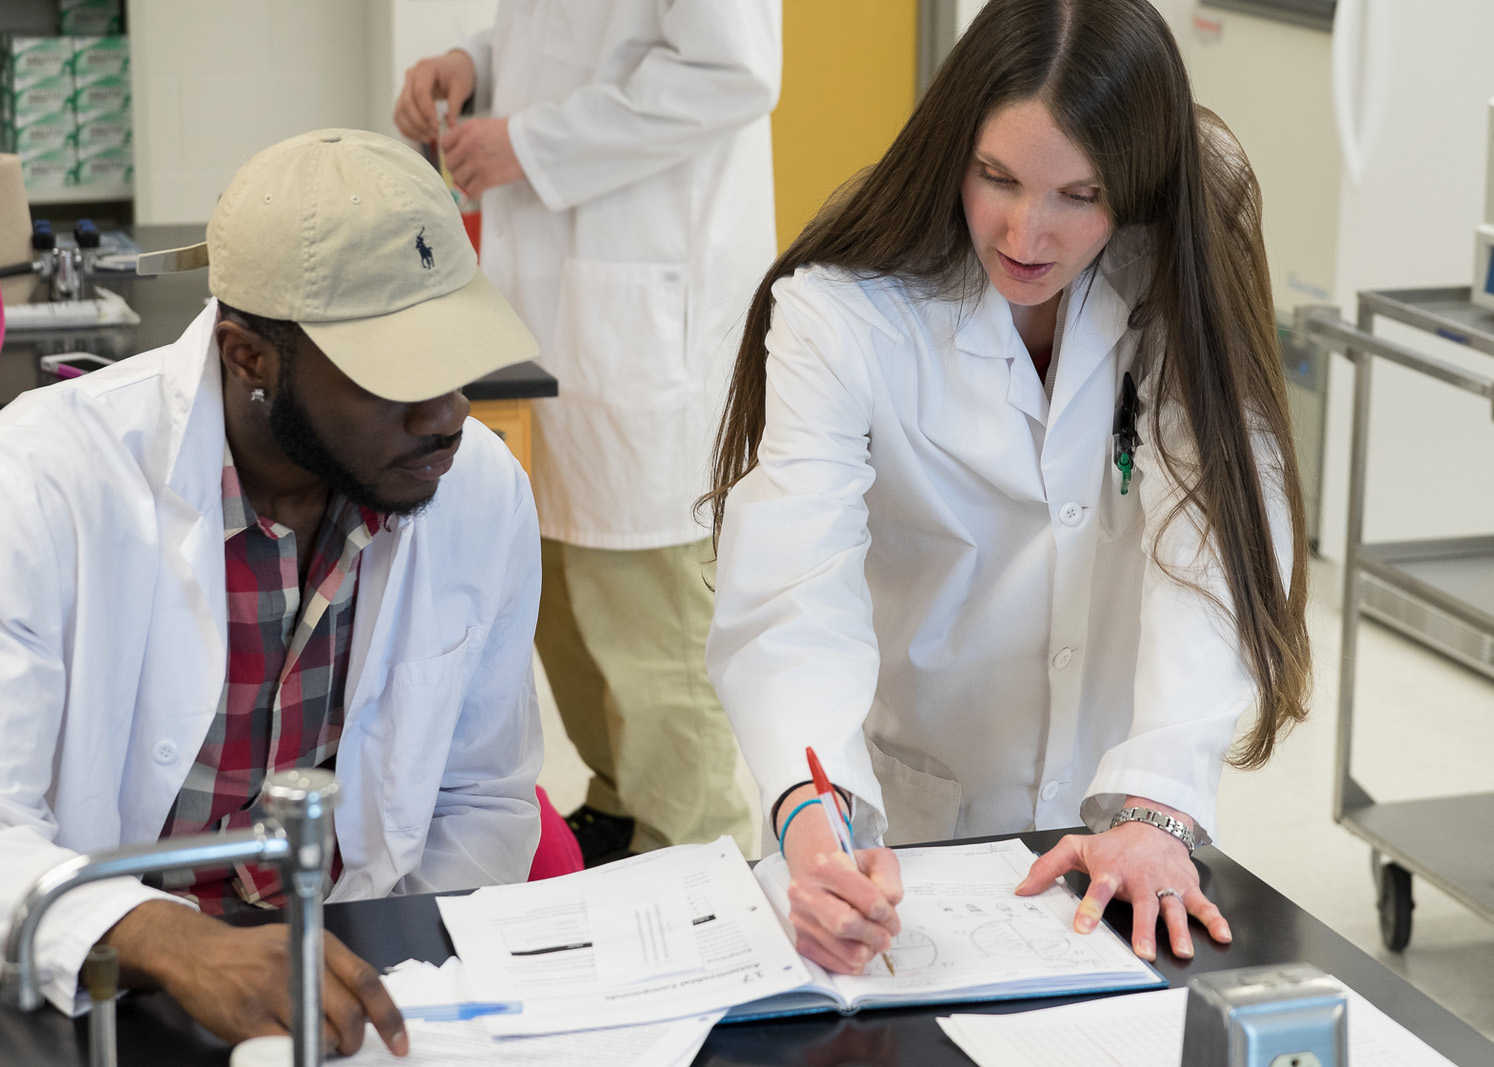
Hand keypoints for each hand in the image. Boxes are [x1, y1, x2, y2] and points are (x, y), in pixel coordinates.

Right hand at [100, 900, 407, 1056]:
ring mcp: (271, 993)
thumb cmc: (253, 952)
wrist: (196, 954)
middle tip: (348, 1047)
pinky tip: (294, 1049)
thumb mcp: (297, 944)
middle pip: (348, 1014)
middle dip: (355, 1041)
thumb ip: (331, 970)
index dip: (388, 1017)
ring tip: (317, 1044)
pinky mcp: (247, 1021)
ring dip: (326, 1049)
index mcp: (318, 943)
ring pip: (320, 1035)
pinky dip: (298, 1056)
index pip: (366, 981)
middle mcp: (298, 964)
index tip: (400, 1044)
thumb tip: (365, 1009)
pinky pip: (286, 1050)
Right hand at [393, 50, 476, 143]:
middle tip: (434, 135)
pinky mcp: (404, 98)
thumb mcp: (462, 87)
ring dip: (413, 128)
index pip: (420, 91)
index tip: (437, 126)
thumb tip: (451, 127)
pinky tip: (420, 136)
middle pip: (407, 103)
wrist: (453, 67)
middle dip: (420, 122)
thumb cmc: (458, 74)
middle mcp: (411, 76)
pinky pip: (399, 115)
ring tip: (429, 138)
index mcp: (425, 67)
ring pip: (400, 111)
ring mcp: (405, 86)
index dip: (426, 111)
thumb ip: (456, 106)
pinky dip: (407, 128)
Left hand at [442, 117, 523, 196]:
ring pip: (459, 179)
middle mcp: (467, 145)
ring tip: (476, 182)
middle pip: (450, 164)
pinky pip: (471, 191)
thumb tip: (464, 150)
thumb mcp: (488, 125)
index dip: (451, 153)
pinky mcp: (486, 178)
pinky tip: (481, 192)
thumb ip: (473, 135)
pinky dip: (475, 194)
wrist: (533, 142)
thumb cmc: (516, 133)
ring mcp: (476, 163)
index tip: (459, 159)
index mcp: (467, 129)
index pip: (445, 144)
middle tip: (467, 173)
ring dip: (466, 182)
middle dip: (457, 169)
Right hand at [777, 785, 902, 974]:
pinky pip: (828, 960)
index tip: (891, 912)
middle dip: (877, 933)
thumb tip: (891, 903)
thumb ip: (890, 876)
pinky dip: (849, 961)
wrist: (812, 859)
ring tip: (875, 941)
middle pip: (848, 924)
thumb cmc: (847, 860)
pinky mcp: (799, 934)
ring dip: (867, 949)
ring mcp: (800, 914)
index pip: (863, 895)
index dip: (885, 909)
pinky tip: (858, 950)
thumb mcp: (875, 854)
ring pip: (840, 946)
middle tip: (888, 932)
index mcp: (825, 862)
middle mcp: (806, 889)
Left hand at [1013, 797, 1230, 961]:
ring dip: (1179, 930)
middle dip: (1144, 929)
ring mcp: (1166, 883)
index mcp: (1112, 869)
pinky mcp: (1187, 886)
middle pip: (1143, 905)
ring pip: (1174, 908)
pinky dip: (1216, 919)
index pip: (1099, 888)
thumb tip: (1020, 891)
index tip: (1083, 927)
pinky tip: (1223, 935)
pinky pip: (1203, 904)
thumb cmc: (1113, 844)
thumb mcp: (1076, 848)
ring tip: (1182, 951)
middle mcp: (1141, 878)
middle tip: (1143, 953)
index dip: (1091, 907)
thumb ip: (1047, 868)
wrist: (1152, 824)